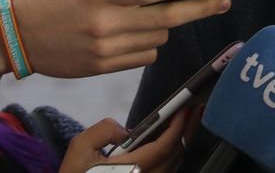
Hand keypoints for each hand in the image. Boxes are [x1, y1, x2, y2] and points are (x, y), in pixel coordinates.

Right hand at [0, 0, 230, 90]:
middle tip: (224, 2)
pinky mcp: (103, 67)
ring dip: (164, 25)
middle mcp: (105, 22)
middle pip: (165, 18)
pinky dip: (147, 43)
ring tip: (150, 15)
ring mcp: (105, 49)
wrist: (16, 36)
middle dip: (199, 9)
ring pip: (157, 38)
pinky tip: (134, 34)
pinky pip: (143, 56)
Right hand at [58, 106, 196, 172]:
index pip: (164, 147)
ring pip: (172, 163)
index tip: (185, 109)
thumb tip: (125, 130)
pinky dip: (171, 151)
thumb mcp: (80, 148)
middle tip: (195, 108)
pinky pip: (165, 169)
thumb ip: (103, 130)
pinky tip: (170, 137)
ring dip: (182, 140)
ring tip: (186, 119)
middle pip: (175, 154)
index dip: (178, 127)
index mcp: (131, 169)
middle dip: (187, 129)